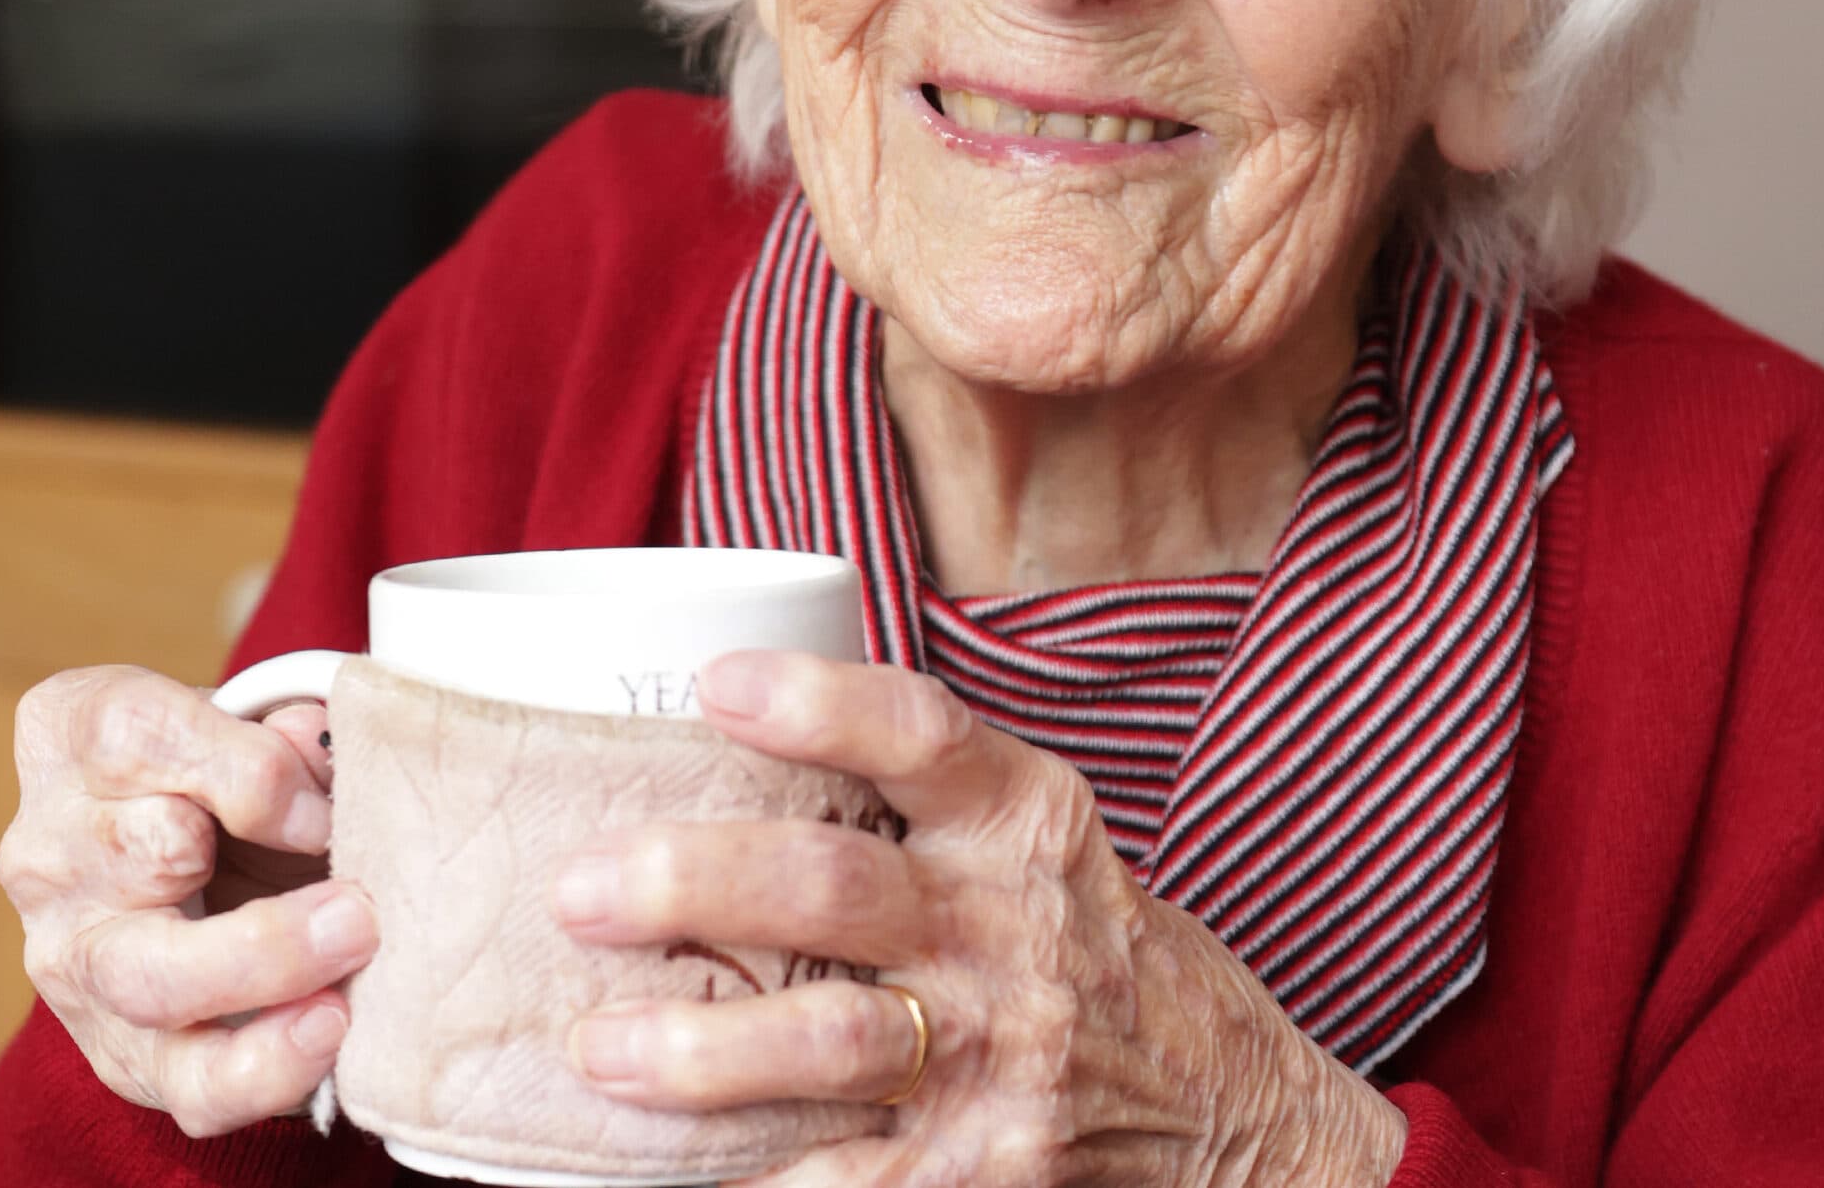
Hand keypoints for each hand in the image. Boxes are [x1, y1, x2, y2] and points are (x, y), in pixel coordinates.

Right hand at [0, 664, 378, 1136]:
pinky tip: (321, 1040)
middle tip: (358, 915)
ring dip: (266, 982)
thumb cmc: (217, 759)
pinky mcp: (115, 1047)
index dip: (249, 770)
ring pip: (151, 984)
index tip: (323, 806)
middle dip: (259, 890)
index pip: (139, 734)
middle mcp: (50, 845)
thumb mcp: (242, 714)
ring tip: (341, 996)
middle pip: (143, 857)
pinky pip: (182, 1082)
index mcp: (72, 731)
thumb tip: (326, 757)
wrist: (184, 841)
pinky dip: (261, 1070)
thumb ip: (283, 730)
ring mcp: (71, 955)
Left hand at [551, 652, 1405, 1186]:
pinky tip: (669, 1176)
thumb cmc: (1097, 945)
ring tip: (595, 1046)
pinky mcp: (989, 1171)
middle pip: (834, 885)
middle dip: (693, 884)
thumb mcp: (1038, 838)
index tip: (714, 685)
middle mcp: (1015, 924)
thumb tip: (723, 727)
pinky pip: (849, 1182)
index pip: (919, 731)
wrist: (1245, 1111)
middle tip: (577, 890)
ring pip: (827, 1042)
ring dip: (696, 1049)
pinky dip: (755, 1185)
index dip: (816, 703)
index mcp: (1028, 817)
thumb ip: (920, 793)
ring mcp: (1003, 1054)